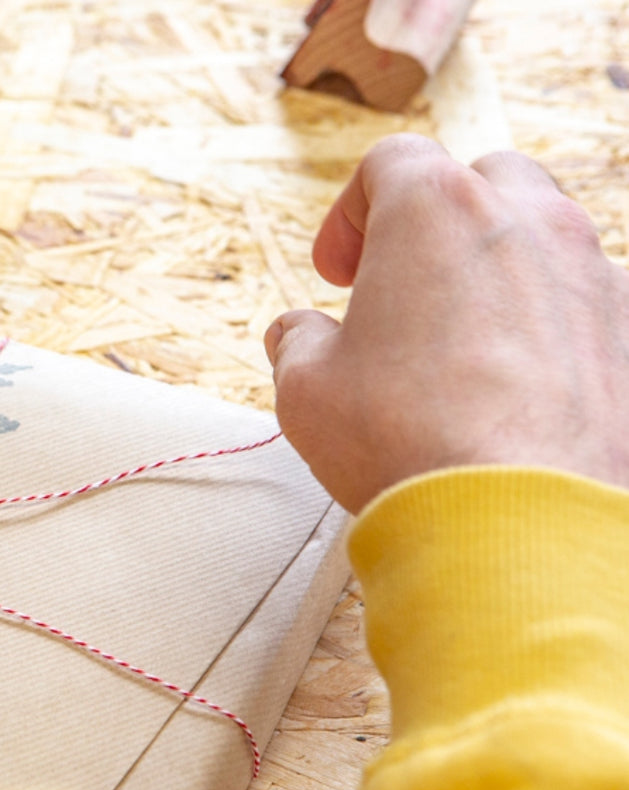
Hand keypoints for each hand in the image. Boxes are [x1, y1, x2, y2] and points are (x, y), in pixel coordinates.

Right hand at [265, 134, 628, 512]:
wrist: (517, 523)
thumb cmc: (410, 443)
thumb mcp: (306, 389)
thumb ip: (297, 342)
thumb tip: (297, 335)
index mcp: (436, 209)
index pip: (390, 163)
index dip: (351, 215)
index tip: (337, 272)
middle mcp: (528, 220)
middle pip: (480, 179)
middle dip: (436, 225)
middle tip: (400, 289)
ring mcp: (595, 274)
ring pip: (546, 237)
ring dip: (499, 272)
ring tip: (461, 342)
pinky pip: (589, 304)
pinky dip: (552, 327)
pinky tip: (516, 386)